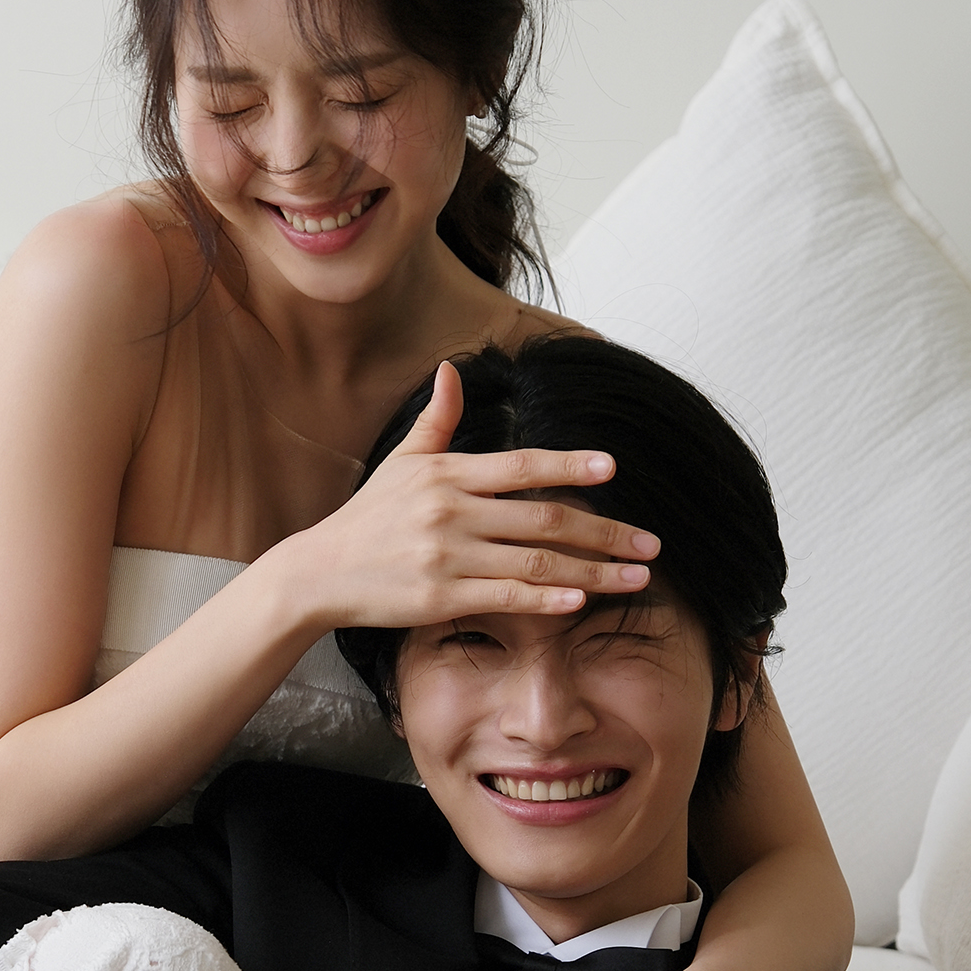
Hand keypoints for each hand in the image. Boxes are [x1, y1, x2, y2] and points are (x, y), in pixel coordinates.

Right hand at [285, 360, 660, 632]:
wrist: (319, 573)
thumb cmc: (366, 518)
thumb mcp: (400, 463)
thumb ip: (436, 421)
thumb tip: (450, 371)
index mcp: (448, 474)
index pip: (523, 466)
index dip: (572, 465)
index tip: (613, 470)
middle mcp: (451, 511)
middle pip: (545, 519)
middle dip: (607, 532)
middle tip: (651, 542)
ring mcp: (447, 556)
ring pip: (536, 563)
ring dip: (595, 571)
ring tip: (636, 576)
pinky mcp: (441, 597)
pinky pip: (507, 598)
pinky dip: (548, 599)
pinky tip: (582, 600)